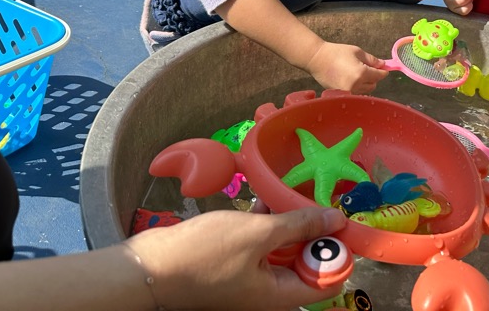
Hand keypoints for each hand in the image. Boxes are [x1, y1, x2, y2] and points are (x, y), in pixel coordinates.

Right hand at [128, 207, 349, 310]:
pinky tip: (267, 199)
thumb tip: (336, 219)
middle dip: (314, 231)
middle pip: (308, 263)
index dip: (337, 250)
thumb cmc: (204, 253)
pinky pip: (263, 245)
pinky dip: (268, 224)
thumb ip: (299, 225)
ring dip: (290, 223)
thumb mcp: (257, 234)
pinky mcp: (236, 265)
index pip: (328, 280)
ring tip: (293, 191)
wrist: (150, 267)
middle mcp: (270, 292)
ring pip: (284, 250)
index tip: (339, 219)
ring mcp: (252, 279)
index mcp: (280, 296)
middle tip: (315, 196)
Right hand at [307, 42, 386, 93]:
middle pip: (373, 85)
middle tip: (369, 68)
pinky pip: (356, 93)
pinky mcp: (341, 95)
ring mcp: (348, 92)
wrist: (316, 59)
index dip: (383, 72)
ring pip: (365, 91)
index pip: (379, 76)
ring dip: (366, 83)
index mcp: (361, 74)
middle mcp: (356, 86)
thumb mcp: (357, 52)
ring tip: (359, 73)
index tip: (385, 69)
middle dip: (374, 77)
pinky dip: (358, 87)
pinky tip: (352, 79)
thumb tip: (382, 65)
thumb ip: (371, 60)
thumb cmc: (337, 52)